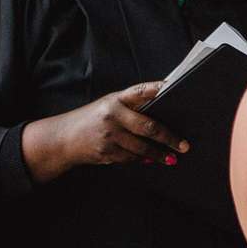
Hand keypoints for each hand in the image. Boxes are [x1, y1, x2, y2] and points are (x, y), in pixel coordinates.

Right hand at [21, 81, 188, 182]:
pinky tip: (149, 160)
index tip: (173, 87)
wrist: (63, 137)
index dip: (157, 88)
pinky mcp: (106, 151)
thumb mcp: (109, 105)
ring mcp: (109, 135)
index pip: (140, 91)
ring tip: (171, 158)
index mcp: (116, 99)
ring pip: (142, 148)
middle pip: (149, 127)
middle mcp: (113, 115)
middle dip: (169, 138)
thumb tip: (163, 118)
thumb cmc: (93, 119)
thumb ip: (132, 107)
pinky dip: (141, 160)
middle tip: (183, 146)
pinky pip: (130, 158)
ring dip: (158, 155)